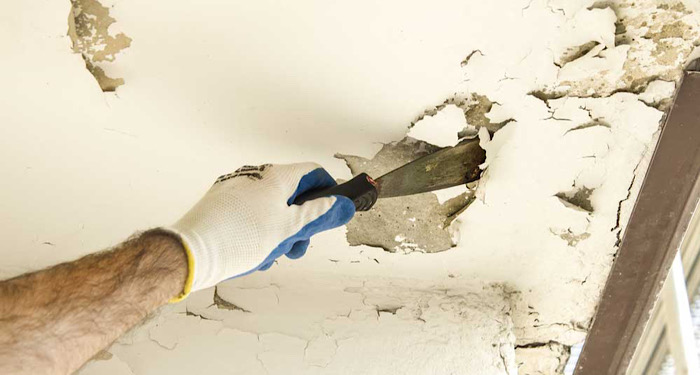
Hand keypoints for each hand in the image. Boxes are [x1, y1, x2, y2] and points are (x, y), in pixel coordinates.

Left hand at [167, 163, 354, 295]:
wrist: (192, 252)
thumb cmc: (238, 239)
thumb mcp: (290, 230)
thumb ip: (320, 216)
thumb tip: (344, 206)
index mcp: (274, 176)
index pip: (313, 173)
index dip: (328, 192)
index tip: (332, 211)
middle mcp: (254, 176)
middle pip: (292, 194)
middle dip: (300, 223)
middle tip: (297, 245)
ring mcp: (235, 189)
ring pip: (271, 208)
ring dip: (280, 232)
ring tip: (271, 254)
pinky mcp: (220, 204)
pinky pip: (250, 214)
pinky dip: (259, 231)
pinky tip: (253, 253)